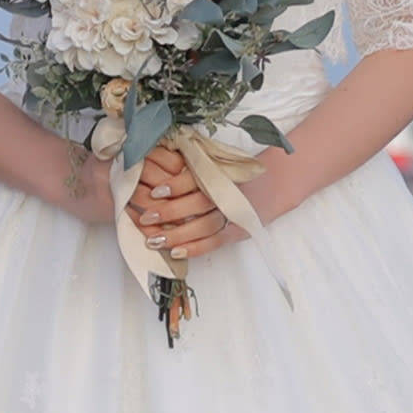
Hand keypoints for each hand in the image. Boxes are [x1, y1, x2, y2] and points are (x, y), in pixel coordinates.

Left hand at [128, 144, 234, 262]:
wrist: (267, 185)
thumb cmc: (233, 173)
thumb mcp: (215, 161)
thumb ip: (191, 164)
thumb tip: (153, 165)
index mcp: (220, 171)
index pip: (197, 177)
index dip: (175, 185)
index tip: (155, 192)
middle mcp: (227, 192)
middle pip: (199, 203)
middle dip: (170, 212)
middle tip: (146, 217)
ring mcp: (233, 213)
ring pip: (205, 226)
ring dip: (178, 234)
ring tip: (153, 240)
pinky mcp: (237, 230)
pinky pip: (216, 242)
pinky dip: (195, 248)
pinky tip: (176, 252)